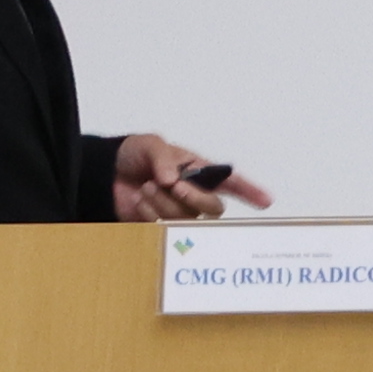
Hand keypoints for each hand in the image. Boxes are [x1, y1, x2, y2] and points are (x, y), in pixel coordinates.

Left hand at [115, 134, 269, 221]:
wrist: (106, 173)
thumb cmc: (135, 155)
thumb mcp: (150, 144)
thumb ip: (164, 157)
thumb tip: (173, 178)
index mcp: (199, 172)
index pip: (230, 182)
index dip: (249, 191)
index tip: (266, 201)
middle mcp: (193, 194)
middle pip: (213, 208)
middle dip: (195, 197)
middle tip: (173, 184)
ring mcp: (178, 212)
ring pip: (186, 218)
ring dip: (165, 202)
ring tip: (146, 187)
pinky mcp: (159, 226)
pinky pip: (163, 227)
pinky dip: (150, 212)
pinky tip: (141, 200)